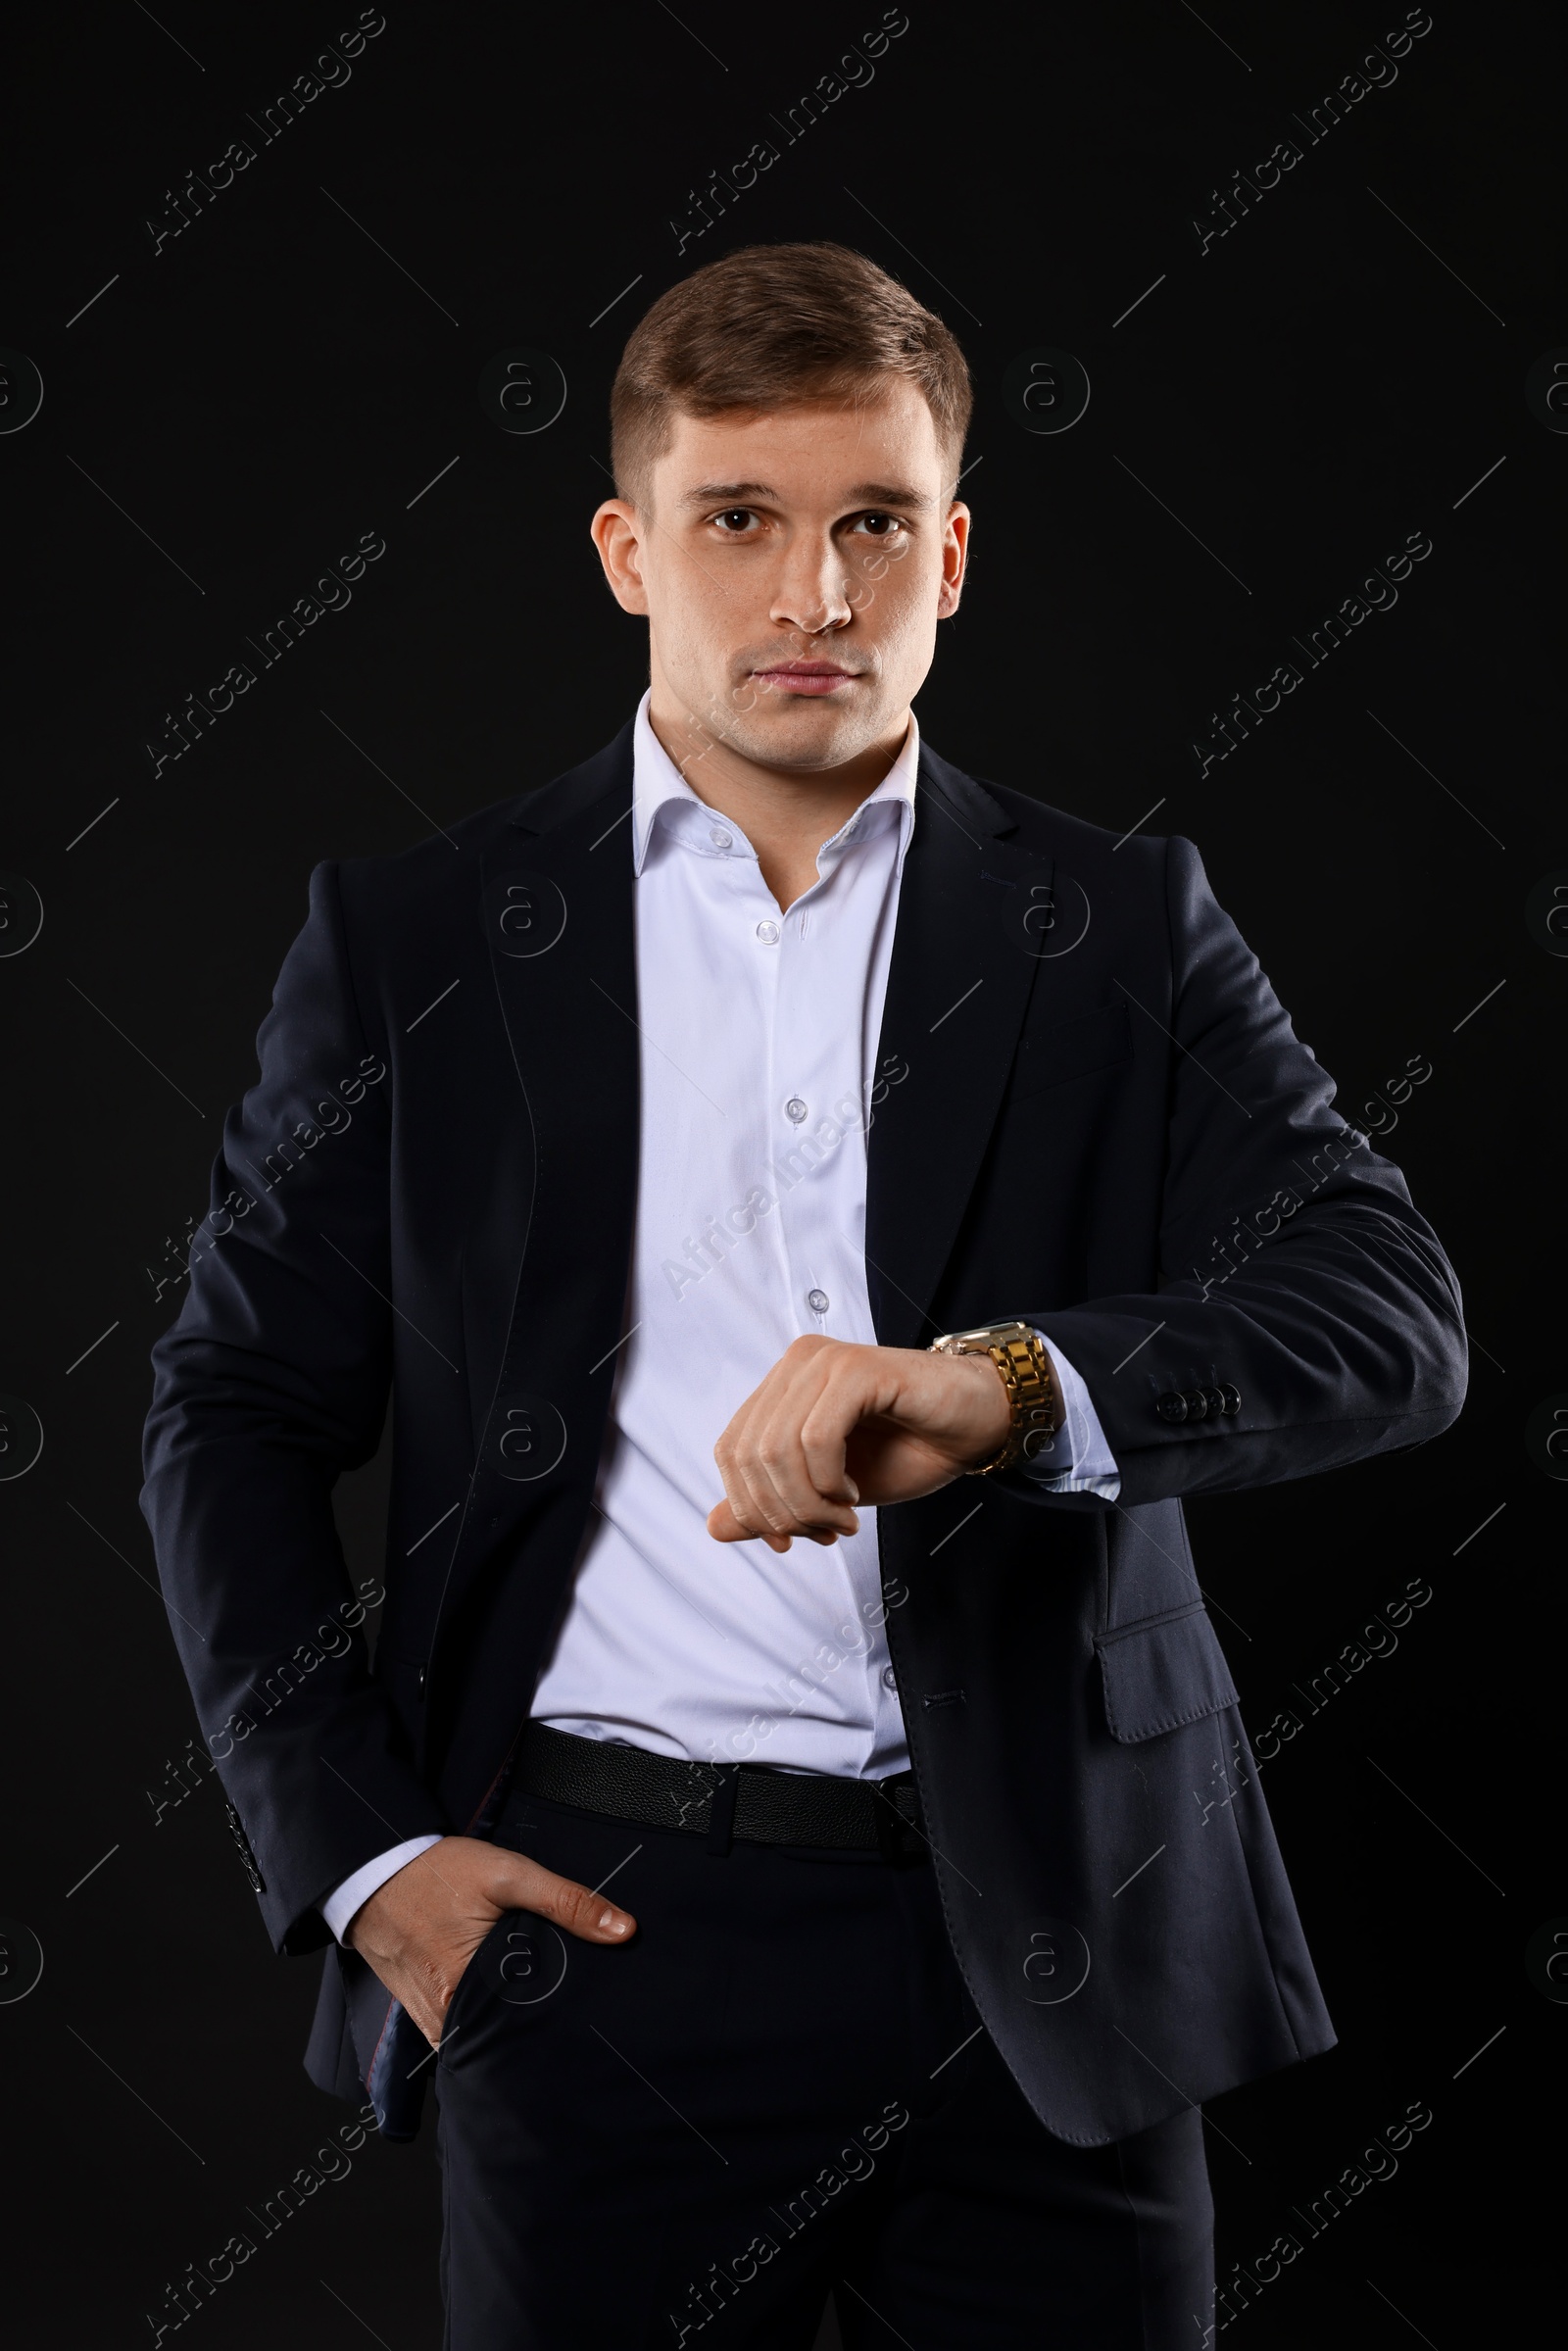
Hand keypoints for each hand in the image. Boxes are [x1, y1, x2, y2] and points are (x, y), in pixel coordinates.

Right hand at [345, 1834, 634, 2046]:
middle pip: (501, 2038)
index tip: (582, 2023)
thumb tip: (622, 1930)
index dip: (556, 2025)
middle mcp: (441, 2014)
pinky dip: (479, 2023)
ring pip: (477, 2038)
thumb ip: (566, 1902)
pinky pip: (455, 2032)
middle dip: (533, 2032)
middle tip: (567, 2023)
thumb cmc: (435, 1871)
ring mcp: (425, 2017)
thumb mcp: (508, 1874)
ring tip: (538, 2019)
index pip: (524, 2028)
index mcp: (462, 1987)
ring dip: (504, 2030)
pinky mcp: (417, 2011)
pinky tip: (500, 2008)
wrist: (373, 1867)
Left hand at [707, 1335, 1010, 1550]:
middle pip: (748, 1454)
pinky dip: (828, 1480)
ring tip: (843, 1518)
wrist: (975, 1427)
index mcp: (780, 1386)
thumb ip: (773, 1504)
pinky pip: (817, 1437)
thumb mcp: (827, 1491)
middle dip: (782, 1511)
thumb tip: (715, 1528)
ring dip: (808, 1502)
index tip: (789, 1540)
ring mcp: (824, 1361)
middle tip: (824, 1532)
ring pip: (778, 1449)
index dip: (751, 1507)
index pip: (730, 1452)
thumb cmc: (907, 1449)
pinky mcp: (857, 1369)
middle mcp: (795, 1364)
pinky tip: (852, 1493)